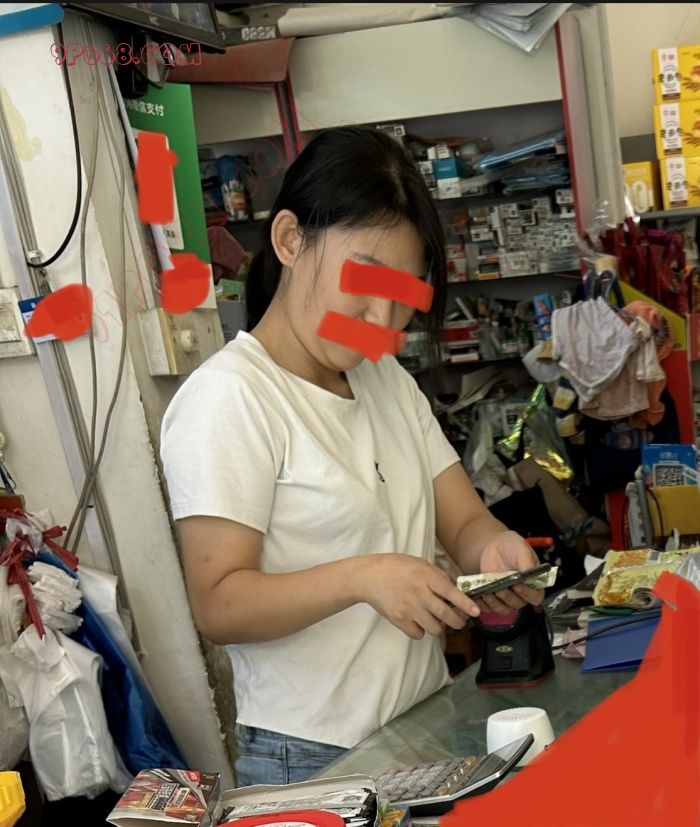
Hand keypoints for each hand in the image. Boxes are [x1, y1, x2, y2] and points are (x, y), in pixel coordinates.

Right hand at [362, 553, 480, 639]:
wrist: (368, 577)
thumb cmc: (395, 567)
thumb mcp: (419, 563)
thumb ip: (438, 576)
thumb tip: (456, 590)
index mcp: (425, 576)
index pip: (451, 593)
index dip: (466, 604)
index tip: (476, 612)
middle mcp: (419, 593)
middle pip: (447, 616)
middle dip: (458, 622)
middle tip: (459, 621)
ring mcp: (409, 609)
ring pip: (435, 629)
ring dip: (439, 627)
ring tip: (434, 619)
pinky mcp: (399, 620)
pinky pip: (418, 634)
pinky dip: (421, 631)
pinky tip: (418, 621)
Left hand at [477, 530, 544, 614]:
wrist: (495, 546)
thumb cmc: (512, 546)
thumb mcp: (521, 549)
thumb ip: (527, 561)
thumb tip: (528, 573)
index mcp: (533, 583)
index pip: (535, 596)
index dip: (528, 594)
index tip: (517, 586)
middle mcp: (522, 594)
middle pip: (518, 604)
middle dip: (508, 598)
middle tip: (500, 589)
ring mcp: (507, 597)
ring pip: (504, 609)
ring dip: (495, 603)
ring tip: (488, 593)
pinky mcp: (494, 598)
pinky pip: (489, 608)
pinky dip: (484, 605)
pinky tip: (478, 596)